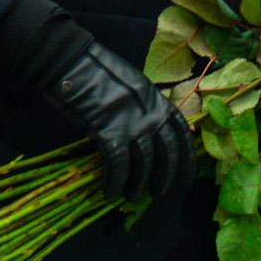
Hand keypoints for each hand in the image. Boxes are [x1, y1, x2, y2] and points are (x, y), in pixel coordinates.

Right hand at [44, 42, 191, 200]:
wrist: (74, 64)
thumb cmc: (101, 74)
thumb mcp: (137, 87)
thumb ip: (150, 108)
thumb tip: (160, 130)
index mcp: (160, 103)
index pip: (182, 137)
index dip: (186, 161)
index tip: (186, 179)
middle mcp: (153, 116)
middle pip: (168, 154)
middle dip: (167, 178)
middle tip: (162, 194)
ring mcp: (134, 125)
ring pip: (145, 164)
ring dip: (139, 184)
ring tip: (133, 197)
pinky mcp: (111, 133)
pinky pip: (119, 165)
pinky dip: (116, 181)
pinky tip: (111, 192)